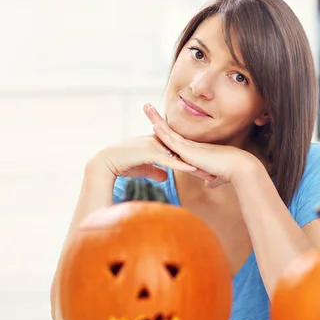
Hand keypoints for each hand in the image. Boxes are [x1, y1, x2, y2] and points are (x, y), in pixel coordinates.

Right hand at [86, 134, 215, 182]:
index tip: (207, 171)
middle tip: (215, 172)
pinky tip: (192, 169)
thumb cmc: (121, 165)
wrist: (104, 162)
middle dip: (199, 164)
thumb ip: (155, 171)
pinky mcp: (148, 152)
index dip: (193, 163)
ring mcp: (154, 146)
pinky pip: (167, 159)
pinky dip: (180, 164)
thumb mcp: (142, 170)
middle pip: (183, 154)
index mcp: (158, 146)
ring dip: (194, 166)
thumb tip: (165, 177)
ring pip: (178, 156)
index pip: (180, 154)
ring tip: (209, 174)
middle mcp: (158, 143)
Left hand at [143, 103, 255, 187]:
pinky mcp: (190, 152)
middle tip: (147, 106)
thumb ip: (212, 179)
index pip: (175, 139)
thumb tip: (209, 184)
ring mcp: (189, 147)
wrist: (239, 168)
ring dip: (156, 119)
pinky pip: (173, 141)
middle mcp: (190, 145)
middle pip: (169, 130)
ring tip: (146, 107)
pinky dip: (163, 133)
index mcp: (194, 150)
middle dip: (157, 118)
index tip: (156, 123)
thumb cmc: (230, 172)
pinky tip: (153, 125)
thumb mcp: (216, 176)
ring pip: (168, 132)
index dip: (165, 131)